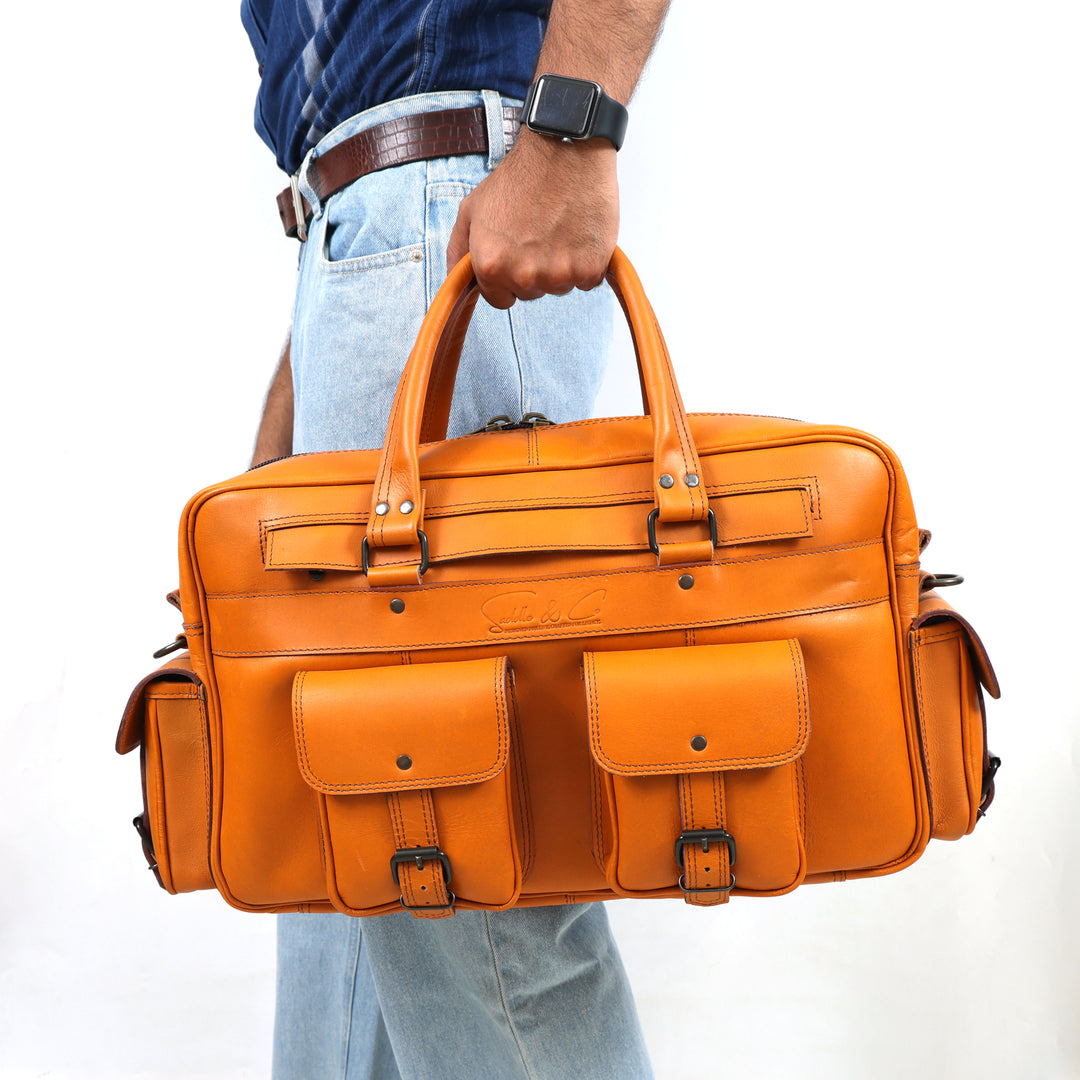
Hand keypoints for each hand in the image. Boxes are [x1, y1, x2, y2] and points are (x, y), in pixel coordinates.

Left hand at [446, 132, 618, 308]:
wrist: (565, 149)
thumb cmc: (519, 178)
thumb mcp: (471, 209)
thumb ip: (458, 251)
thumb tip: (457, 283)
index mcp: (491, 265)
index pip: (501, 300)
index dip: (508, 277)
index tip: (517, 252)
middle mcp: (523, 275)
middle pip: (531, 294)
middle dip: (533, 271)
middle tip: (539, 232)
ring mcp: (559, 274)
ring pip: (559, 288)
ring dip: (560, 266)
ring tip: (560, 229)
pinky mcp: (590, 268)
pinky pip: (587, 281)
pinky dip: (586, 262)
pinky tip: (579, 232)